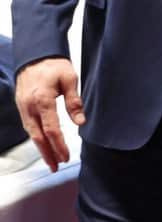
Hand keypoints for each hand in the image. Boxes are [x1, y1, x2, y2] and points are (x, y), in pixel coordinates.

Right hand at [14, 57, 84, 171]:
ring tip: (51, 161)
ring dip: (41, 149)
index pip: (51, 129)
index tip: (66, 156)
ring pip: (31, 133)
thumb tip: (80, 122)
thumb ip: (74, 101)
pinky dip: (36, 138)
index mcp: (42, 100)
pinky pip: (29, 126)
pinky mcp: (22, 107)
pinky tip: (43, 145)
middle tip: (57, 167)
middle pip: (38, 136)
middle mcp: (29, 107)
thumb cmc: (53, 65)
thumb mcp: (69, 78)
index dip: (59, 145)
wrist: (34, 55)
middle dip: (48, 153)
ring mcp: (23, 107)